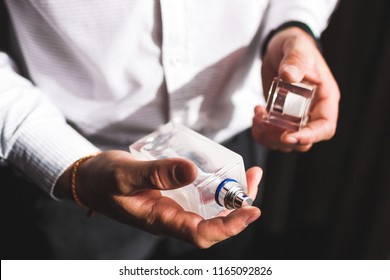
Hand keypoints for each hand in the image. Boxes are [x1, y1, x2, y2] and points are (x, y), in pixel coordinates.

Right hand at [55, 150, 261, 248]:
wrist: (89, 178)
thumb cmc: (102, 180)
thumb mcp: (125, 174)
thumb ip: (155, 174)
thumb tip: (192, 170)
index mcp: (160, 221)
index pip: (202, 234)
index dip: (230, 226)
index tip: (252, 210)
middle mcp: (171, 217)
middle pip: (213, 224)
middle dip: (239, 207)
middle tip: (254, 179)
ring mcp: (173, 207)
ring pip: (209, 209)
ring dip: (232, 195)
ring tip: (248, 174)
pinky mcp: (171, 195)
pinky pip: (199, 195)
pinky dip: (215, 185)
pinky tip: (222, 170)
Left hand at [252, 27, 339, 151]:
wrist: (279, 46)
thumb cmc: (295, 44)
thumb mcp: (296, 47)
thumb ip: (295, 61)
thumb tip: (290, 76)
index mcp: (325, 97)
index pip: (325, 127)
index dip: (309, 136)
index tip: (289, 136)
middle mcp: (312, 110)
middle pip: (305, 140)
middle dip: (283, 139)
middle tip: (265, 124)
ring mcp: (296, 115)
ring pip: (287, 140)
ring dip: (269, 136)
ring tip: (258, 115)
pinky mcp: (280, 115)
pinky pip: (273, 133)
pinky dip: (262, 131)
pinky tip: (256, 114)